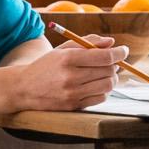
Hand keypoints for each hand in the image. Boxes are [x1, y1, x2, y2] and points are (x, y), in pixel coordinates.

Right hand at [7, 34, 126, 110]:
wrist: (24, 88)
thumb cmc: (47, 66)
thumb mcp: (63, 49)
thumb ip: (88, 43)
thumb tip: (112, 43)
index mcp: (68, 59)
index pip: (104, 57)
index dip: (119, 53)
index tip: (123, 50)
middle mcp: (71, 77)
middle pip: (108, 71)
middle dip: (115, 65)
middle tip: (112, 62)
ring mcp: (72, 93)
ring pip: (107, 85)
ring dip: (111, 78)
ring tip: (104, 73)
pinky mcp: (74, 106)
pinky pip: (100, 98)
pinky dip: (103, 91)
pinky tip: (96, 85)